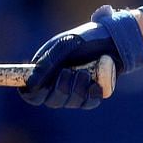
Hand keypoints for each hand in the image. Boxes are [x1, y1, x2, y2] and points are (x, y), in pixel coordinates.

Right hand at [20, 5, 142, 109]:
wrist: (112, 40)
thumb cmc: (85, 39)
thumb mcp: (63, 46)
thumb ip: (46, 65)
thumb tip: (29, 86)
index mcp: (45, 72)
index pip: (31, 95)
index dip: (34, 94)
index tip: (40, 88)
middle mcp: (57, 85)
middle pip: (51, 101)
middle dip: (61, 88)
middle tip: (69, 72)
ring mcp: (74, 92)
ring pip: (71, 103)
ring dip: (77, 88)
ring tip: (85, 71)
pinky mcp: (91, 96)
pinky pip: (88, 103)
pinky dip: (91, 92)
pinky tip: (94, 79)